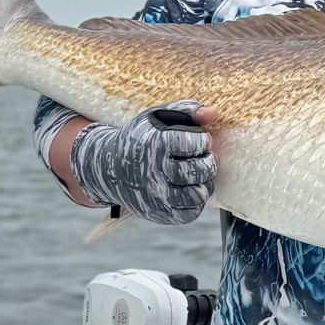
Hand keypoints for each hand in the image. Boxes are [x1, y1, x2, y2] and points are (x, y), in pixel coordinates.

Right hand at [68, 104, 219, 224]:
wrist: (109, 168)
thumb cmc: (141, 139)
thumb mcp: (158, 117)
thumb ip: (187, 110)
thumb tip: (214, 114)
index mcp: (154, 145)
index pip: (194, 143)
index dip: (202, 140)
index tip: (198, 139)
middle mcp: (153, 172)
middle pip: (198, 170)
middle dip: (208, 161)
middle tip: (202, 157)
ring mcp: (155, 197)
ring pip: (197, 194)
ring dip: (204, 182)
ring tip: (197, 173)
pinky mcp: (158, 214)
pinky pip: (190, 212)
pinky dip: (196, 200)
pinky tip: (189, 187)